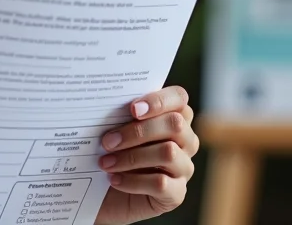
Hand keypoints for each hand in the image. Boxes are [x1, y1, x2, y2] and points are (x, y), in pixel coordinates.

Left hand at [95, 86, 198, 224]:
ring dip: (131, 157)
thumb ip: (121, 115)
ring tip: (105, 162)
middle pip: (174, 124)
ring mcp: (184, 168)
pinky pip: (161, 183)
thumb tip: (107, 103)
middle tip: (107, 141)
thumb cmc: (114, 154)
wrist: (105, 194)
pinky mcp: (177, 194)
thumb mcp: (116, 131)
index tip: (132, 109)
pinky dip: (133, 181)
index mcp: (174, 116)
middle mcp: (186, 140)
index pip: (179, 97)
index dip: (159, 101)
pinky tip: (114, 179)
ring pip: (168, 153)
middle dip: (138, 131)